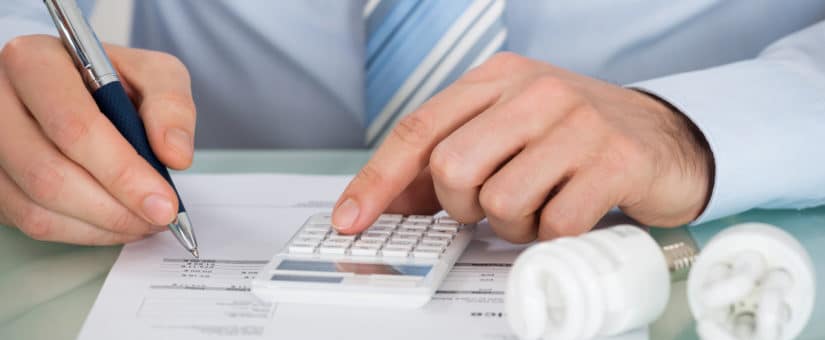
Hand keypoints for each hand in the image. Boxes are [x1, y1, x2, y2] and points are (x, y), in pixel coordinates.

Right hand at [0, 35, 195, 244]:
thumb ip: (171, 106)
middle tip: (160, 217)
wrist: (78, 88)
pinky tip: (117, 222)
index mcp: (35, 62)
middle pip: (50, 174)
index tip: (164, 201)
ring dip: (102, 225)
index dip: (123, 172)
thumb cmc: (113, 80)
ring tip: (145, 221)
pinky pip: (32, 221)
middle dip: (116, 208)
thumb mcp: (152, 73)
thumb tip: (175, 155)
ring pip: (38, 206)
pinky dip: (83, 232)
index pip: (74, 127)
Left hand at [333, 52, 712, 241]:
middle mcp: (534, 92)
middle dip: (461, 207)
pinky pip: (555, 223)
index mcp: (497, 79)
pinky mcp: (616, 160)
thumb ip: (448, 160)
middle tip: (489, 207)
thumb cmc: (574, 137)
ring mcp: (578, 123)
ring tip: (537, 209)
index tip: (352, 217)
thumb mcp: (506, 134)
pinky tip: (568, 215)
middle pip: (452, 167)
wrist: (664, 136)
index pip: (419, 129)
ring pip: (501, 201)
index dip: (378, 179)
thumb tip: (390, 201)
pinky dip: (552, 236)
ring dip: (512, 226)